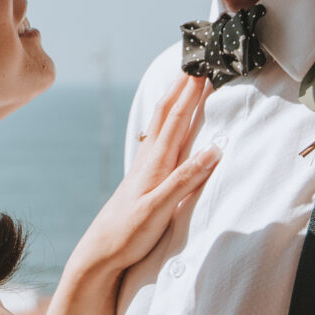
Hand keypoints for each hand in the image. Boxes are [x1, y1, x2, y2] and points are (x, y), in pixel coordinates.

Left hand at [67, 73, 217, 280]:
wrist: (99, 254)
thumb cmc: (127, 234)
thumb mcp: (159, 209)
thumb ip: (185, 180)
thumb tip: (214, 149)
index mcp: (155, 163)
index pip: (177, 118)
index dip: (190, 91)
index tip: (203, 66)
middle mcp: (148, 160)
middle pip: (166, 114)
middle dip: (181, 86)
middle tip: (195, 61)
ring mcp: (143, 168)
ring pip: (160, 125)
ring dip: (174, 100)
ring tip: (184, 83)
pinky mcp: (142, 179)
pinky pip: (157, 140)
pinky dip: (167, 124)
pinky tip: (166, 126)